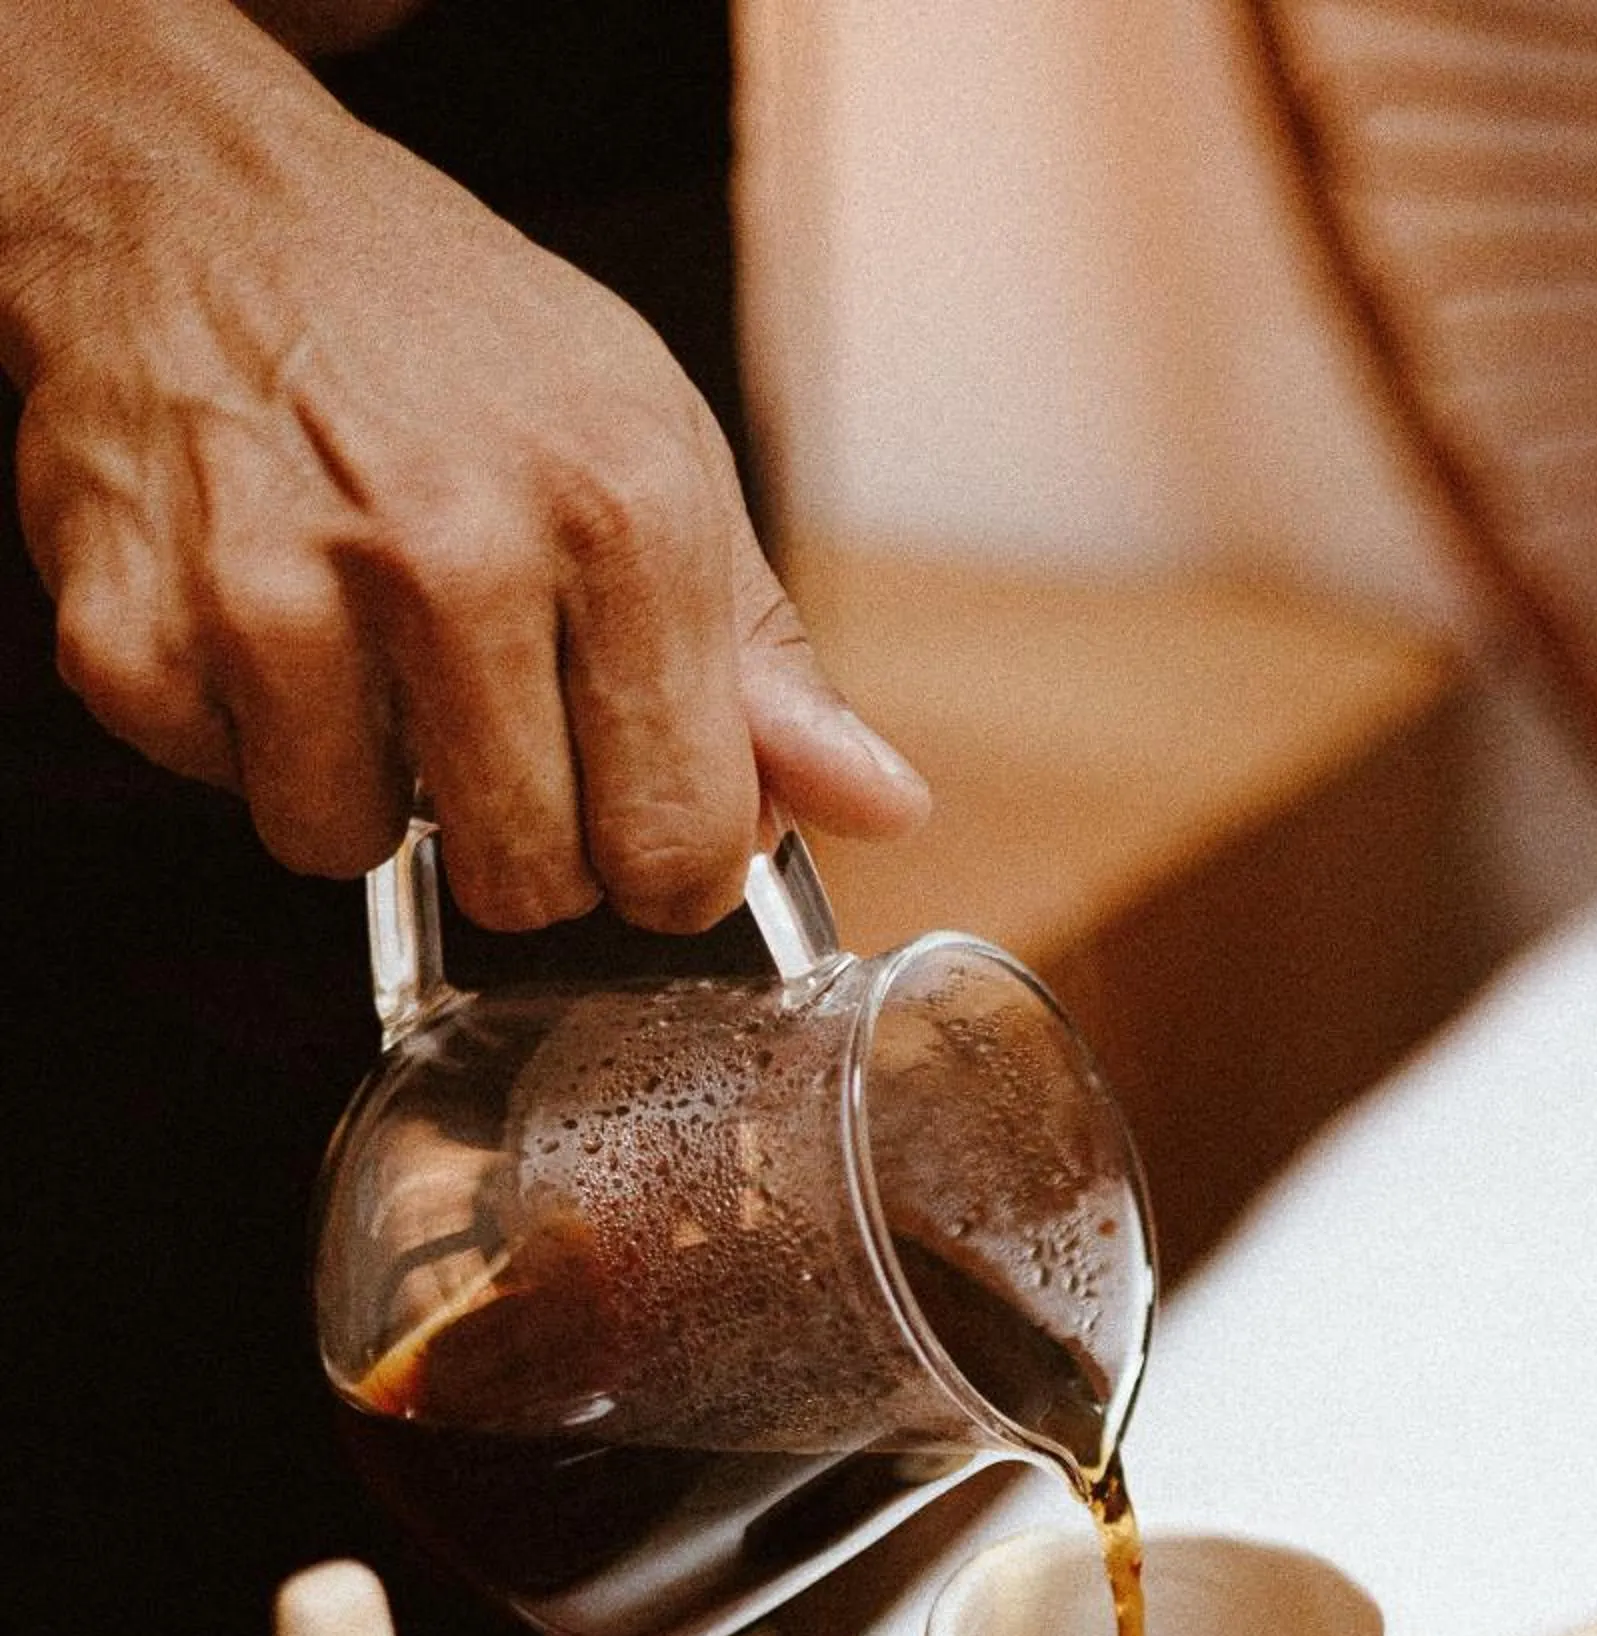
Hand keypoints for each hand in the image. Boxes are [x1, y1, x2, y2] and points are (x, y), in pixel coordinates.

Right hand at [1, 2, 926, 930]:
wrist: (209, 210)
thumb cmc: (455, 343)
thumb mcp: (656, 455)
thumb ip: (761, 660)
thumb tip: (876, 802)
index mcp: (621, 513)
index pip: (683, 841)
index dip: (668, 866)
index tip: (642, 829)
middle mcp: (454, 550)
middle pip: (529, 882)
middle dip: (517, 840)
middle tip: (486, 724)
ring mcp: (280, 590)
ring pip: (353, 853)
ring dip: (362, 789)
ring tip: (362, 652)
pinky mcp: (136, 626)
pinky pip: (223, 792)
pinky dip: (240, 737)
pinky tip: (259, 619)